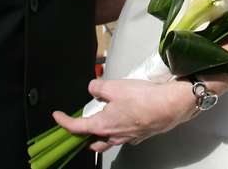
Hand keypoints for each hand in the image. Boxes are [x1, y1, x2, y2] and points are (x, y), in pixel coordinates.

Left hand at [53, 77, 195, 151]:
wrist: (170, 105)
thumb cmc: (143, 98)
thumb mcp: (115, 86)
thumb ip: (98, 87)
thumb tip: (92, 88)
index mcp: (102, 125)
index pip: (76, 127)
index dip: (63, 121)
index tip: (56, 116)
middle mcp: (114, 135)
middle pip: (92, 141)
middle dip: (85, 135)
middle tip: (82, 125)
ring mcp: (128, 137)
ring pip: (109, 141)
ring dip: (102, 135)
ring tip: (102, 123)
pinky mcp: (141, 133)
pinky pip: (125, 136)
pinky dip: (120, 129)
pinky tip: (125, 119)